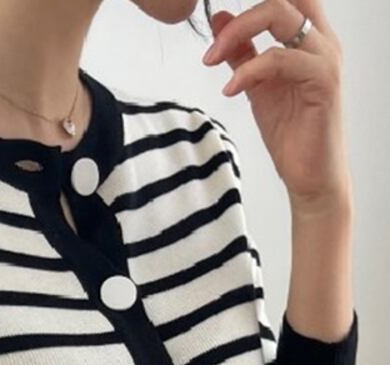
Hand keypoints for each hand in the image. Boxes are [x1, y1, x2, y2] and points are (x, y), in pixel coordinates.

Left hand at [201, 0, 352, 212]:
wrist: (310, 176)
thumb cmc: (291, 133)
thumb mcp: (256, 85)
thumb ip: (241, 52)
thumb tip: (219, 20)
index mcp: (309, 37)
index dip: (253, 1)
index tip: (218, 18)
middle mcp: (322, 40)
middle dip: (241, 16)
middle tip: (212, 45)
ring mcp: (325, 58)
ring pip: (282, 16)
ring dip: (238, 33)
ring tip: (211, 60)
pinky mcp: (324, 81)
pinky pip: (281, 59)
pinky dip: (250, 69)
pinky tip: (230, 88)